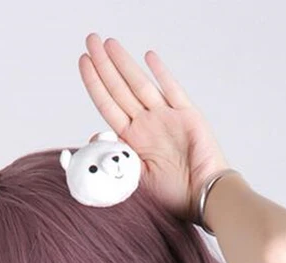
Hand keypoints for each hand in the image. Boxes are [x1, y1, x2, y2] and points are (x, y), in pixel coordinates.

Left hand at [79, 33, 230, 222]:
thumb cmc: (172, 197)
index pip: (108, 105)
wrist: (202, 199)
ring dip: (125, 64)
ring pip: (141, 85)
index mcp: (132, 141)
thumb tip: (93, 139)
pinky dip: (161, 74)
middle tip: (91, 40)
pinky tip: (149, 57)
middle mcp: (147, 126)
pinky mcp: (187, 117)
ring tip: (109, 44)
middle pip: (120, 89)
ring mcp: (167, 119)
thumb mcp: (132, 181)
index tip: (84, 62)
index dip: (95, 83)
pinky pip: (172, 91)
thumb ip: (114, 159)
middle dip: (104, 64)